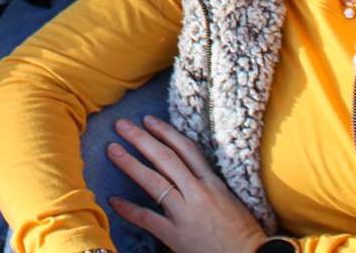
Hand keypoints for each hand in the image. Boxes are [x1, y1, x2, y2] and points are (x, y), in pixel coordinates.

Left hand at [105, 115, 267, 252]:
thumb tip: (185, 169)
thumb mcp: (228, 198)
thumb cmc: (242, 231)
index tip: (148, 120)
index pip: (186, 149)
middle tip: (122, 125)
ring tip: (112, 150)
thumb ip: (206, 183)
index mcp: (213, 182)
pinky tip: (113, 200)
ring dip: (130, 164)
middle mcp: (198, 193)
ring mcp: (185, 213)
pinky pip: (148, 218)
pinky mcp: (176, 235)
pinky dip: (129, 209)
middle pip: (165, 158)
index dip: (166, 132)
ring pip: (154, 182)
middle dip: (142, 139)